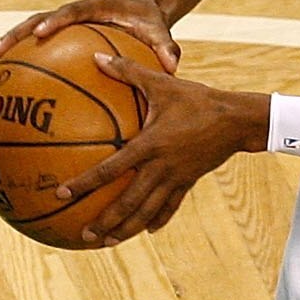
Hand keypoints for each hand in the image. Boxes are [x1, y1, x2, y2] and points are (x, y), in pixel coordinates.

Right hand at [0, 0, 181, 72]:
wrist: (143, 13)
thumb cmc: (151, 25)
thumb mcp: (161, 34)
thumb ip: (166, 48)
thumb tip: (172, 67)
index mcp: (97, 6)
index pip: (73, 10)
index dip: (56, 20)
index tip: (42, 33)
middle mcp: (76, 11)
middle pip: (41, 18)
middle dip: (20, 32)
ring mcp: (66, 22)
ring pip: (33, 29)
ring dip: (14, 43)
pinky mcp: (62, 33)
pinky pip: (40, 44)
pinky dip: (25, 57)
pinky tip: (10, 78)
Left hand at [60, 53, 268, 244]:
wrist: (237, 120)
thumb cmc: (197, 99)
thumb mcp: (161, 83)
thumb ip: (127, 71)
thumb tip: (96, 57)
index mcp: (149, 145)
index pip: (110, 169)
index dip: (85, 183)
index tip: (62, 193)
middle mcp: (160, 168)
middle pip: (128, 203)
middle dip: (105, 221)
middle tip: (84, 236)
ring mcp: (175, 179)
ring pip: (146, 212)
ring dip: (126, 229)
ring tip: (106, 242)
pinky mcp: (188, 182)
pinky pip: (170, 207)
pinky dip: (157, 219)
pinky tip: (147, 230)